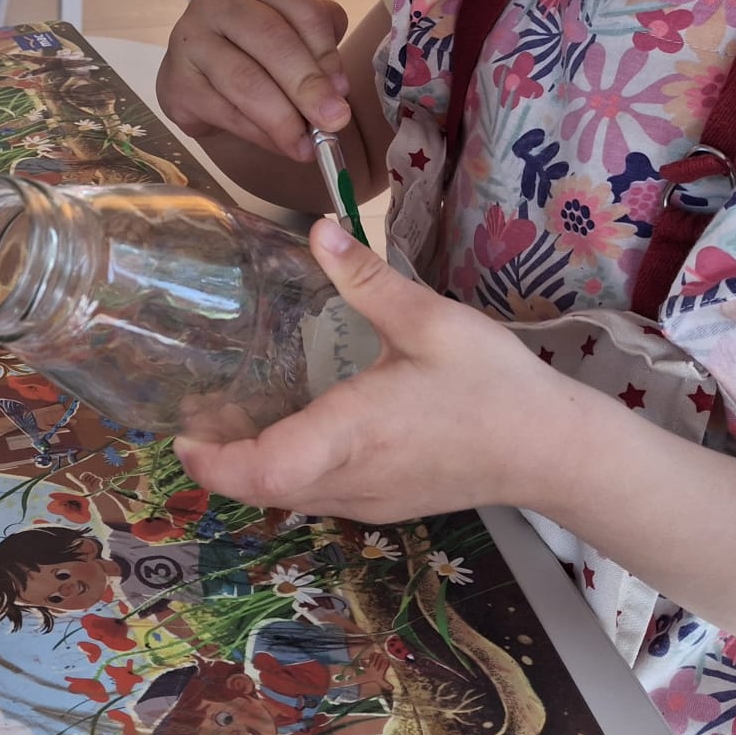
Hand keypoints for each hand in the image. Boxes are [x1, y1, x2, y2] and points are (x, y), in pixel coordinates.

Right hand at [158, 0, 350, 160]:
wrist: (200, 78)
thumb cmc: (254, 52)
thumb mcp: (293, 35)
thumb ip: (321, 49)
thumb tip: (335, 90)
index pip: (301, 7)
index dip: (326, 51)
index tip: (343, 89)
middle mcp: (216, 1)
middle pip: (272, 39)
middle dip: (307, 85)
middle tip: (333, 120)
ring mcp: (189, 40)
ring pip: (245, 80)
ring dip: (283, 119)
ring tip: (308, 145)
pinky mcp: (176, 83)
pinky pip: (225, 112)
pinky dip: (258, 134)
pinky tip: (279, 144)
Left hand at [175, 221, 566, 523]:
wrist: (553, 450)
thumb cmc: (493, 385)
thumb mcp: (430, 320)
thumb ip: (367, 279)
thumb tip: (317, 230)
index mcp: (353, 433)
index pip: (265, 472)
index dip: (214, 462)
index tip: (182, 433)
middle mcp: (352, 479)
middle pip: (264, 490)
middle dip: (220, 460)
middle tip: (195, 412)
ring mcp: (369, 501)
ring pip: (291, 497)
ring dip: (254, 468)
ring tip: (232, 416)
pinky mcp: (386, 504)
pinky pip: (319, 495)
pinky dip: (290, 471)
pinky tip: (291, 428)